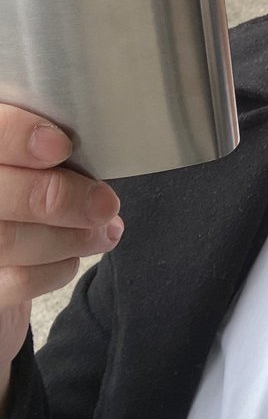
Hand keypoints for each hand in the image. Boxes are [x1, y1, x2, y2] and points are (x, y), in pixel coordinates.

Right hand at [0, 105, 121, 377]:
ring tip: (106, 230)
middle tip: (105, 203)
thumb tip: (95, 141)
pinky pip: (15, 282)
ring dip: (70, 237)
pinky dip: (55, 270)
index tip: (61, 146)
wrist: (11, 246)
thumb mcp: (38, 155)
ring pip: (6, 239)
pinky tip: (76, 256)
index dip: (18, 136)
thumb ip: (50, 143)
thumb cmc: (30, 186)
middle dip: (59, 198)